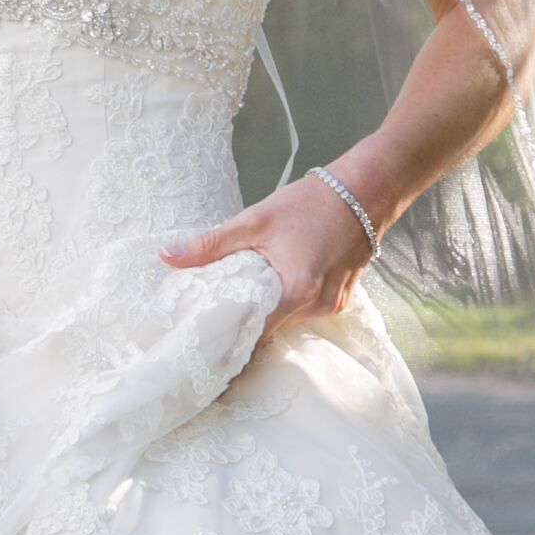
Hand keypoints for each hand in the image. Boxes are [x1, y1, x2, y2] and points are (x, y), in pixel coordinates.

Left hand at [162, 172, 374, 339]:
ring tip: (244, 295)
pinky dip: (290, 300)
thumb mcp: (256, 220)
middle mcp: (316, 306)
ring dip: (269, 310)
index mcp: (294, 291)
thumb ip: (212, 244)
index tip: (207, 344)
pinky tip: (278, 283)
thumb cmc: (312, 203)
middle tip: (217, 315)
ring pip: (289, 319)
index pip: (254, 335)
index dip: (230, 341)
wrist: (366, 191)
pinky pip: (307, 309)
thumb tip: (167, 257)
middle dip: (246, 322)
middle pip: (271, 328)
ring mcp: (333, 304)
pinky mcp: (342, 298)